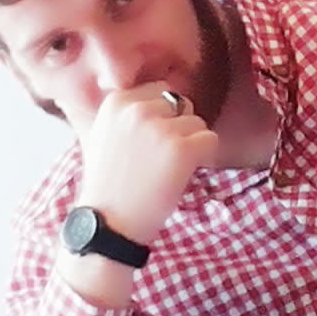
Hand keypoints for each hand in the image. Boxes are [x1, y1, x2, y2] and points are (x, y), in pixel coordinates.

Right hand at [72, 81, 217, 243]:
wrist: (106, 225)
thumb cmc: (109, 183)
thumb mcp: (105, 133)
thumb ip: (130, 111)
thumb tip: (166, 93)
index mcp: (117, 101)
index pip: (160, 90)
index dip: (162, 117)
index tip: (149, 143)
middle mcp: (137, 109)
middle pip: (180, 103)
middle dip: (177, 127)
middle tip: (158, 158)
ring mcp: (160, 129)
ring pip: (197, 122)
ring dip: (190, 144)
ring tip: (166, 169)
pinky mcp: (181, 150)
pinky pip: (211, 141)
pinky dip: (205, 158)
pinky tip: (183, 174)